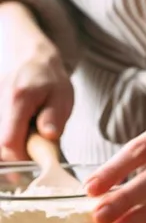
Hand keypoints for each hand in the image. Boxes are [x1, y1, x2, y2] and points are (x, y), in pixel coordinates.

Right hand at [0, 37, 72, 160]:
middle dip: (14, 157)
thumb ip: (54, 117)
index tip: (34, 165)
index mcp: (18, 99)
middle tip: (32, 160)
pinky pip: (0, 130)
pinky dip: (8, 138)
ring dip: (11, 147)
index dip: (20, 159)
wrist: (31, 56)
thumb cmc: (50, 78)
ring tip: (27, 146)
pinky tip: (20, 137)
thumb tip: (48, 136)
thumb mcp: (62, 97)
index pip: (9, 140)